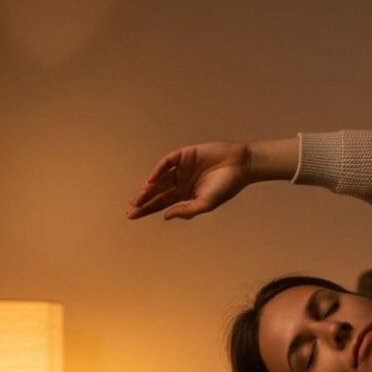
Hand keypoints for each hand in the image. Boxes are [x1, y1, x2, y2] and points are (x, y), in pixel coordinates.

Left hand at [126, 140, 250, 221]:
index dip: (146, 209)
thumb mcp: (205, 204)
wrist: (241, 165)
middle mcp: (180, 181)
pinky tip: (151, 181)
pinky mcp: (184, 155)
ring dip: (149, 188)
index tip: (131, 215)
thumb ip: (186, 211)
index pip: (161, 203)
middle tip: (130, 209)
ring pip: (159, 179)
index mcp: (185, 195)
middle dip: (143, 201)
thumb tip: (166, 216)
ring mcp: (181, 168)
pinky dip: (158, 170)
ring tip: (139, 198)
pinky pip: (167, 163)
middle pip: (157, 192)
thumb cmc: (226, 186)